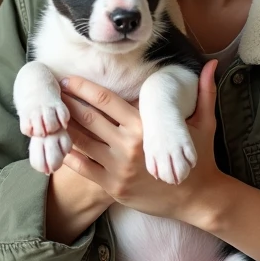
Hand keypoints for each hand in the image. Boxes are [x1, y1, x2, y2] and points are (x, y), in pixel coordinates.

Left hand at [59, 60, 226, 225]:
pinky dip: (68, 155)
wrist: (198, 198)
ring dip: (63, 128)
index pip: (106, 100)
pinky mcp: (113, 187)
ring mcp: (119, 168)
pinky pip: (83, 168)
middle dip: (66, 104)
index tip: (66, 78)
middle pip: (88, 118)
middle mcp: (129, 145)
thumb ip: (203, 90)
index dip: (83, 88)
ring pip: (82, 142)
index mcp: (145, 126)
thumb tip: (211, 62)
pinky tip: (57, 144)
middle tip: (48, 92)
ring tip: (48, 115)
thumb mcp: (204, 122)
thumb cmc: (199, 158)